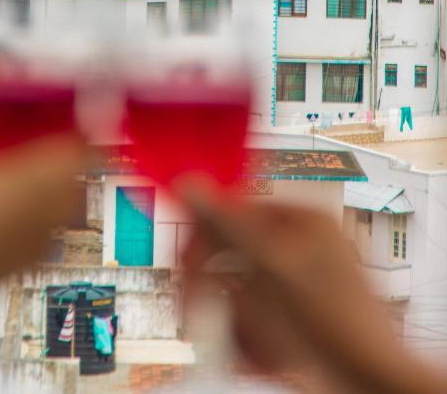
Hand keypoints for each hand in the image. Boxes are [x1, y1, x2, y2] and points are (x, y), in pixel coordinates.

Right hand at [180, 183, 444, 393]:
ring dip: (237, 323)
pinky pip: (261, 318)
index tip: (184, 267)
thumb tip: (189, 182)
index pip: (234, 212)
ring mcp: (303, 283)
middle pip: (236, 256)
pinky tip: (265, 357)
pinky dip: (255, 340)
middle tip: (195, 315)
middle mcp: (304, 245)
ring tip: (250, 345)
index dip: (203, 241)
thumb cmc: (334, 324)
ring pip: (244, 294)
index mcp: (302, 220)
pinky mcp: (302, 317)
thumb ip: (226, 223)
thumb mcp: (271, 265)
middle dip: (218, 293)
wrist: (373, 384)